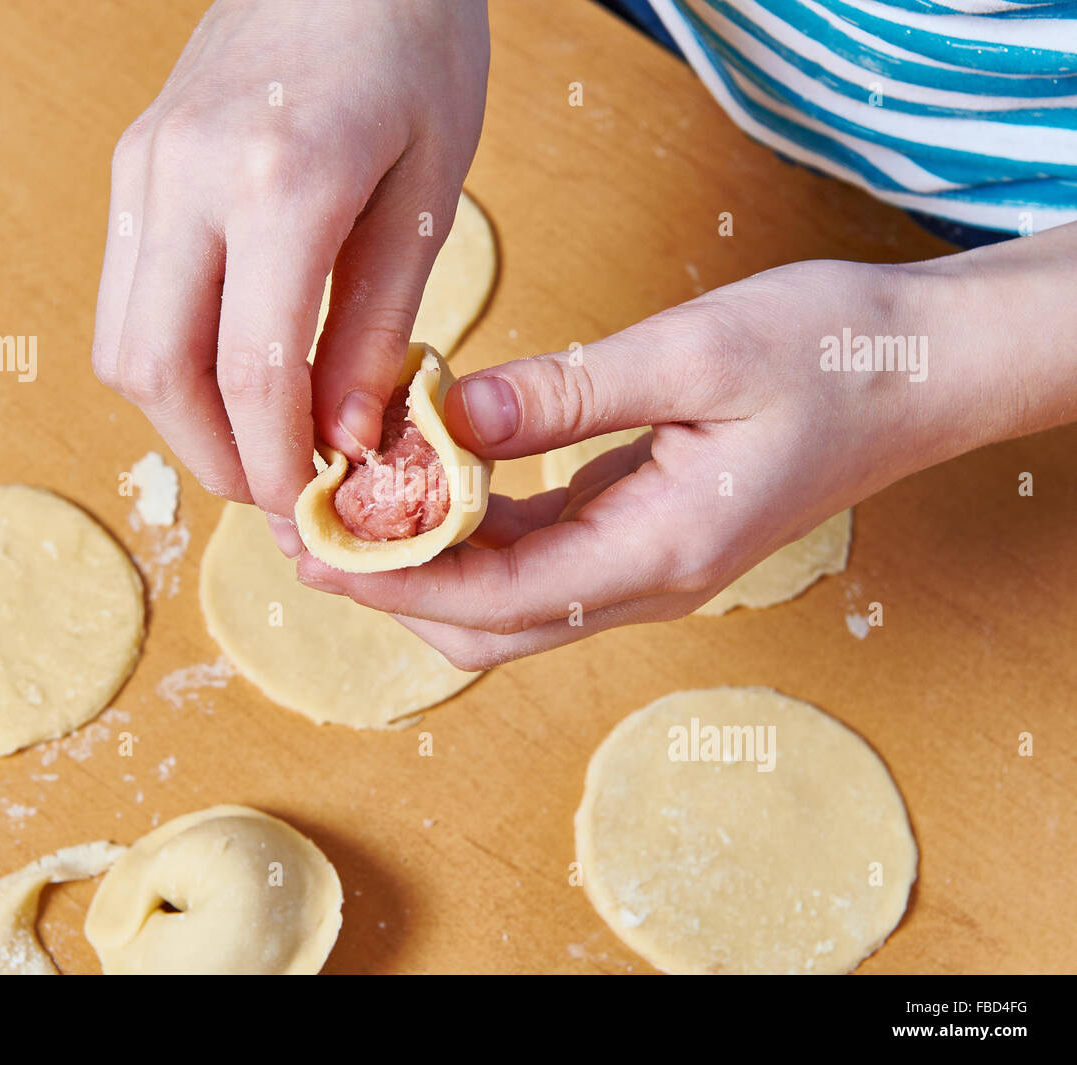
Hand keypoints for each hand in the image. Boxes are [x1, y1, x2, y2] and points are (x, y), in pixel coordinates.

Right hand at [91, 0, 488, 551]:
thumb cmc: (416, 52)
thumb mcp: (427, 197)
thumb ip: (379, 326)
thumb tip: (345, 438)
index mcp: (277, 183)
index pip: (249, 373)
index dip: (277, 463)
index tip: (313, 505)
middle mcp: (183, 176)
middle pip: (156, 372)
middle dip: (215, 456)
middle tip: (279, 488)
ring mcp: (143, 166)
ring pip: (123, 344)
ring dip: (182, 416)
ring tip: (259, 441)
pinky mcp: (132, 163)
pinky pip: (126, 295)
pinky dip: (171, 358)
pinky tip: (231, 372)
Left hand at [296, 241, 1076, 668]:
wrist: (916, 372)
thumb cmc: (829, 354)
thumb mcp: (696, 355)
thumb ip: (568, 394)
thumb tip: (448, 416)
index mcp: (662, 551)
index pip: (496, 597)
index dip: (394, 578)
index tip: (312, 540)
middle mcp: (647, 581)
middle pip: (488, 627)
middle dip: (391, 589)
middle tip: (307, 530)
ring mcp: (646, 567)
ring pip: (507, 603)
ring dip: (425, 566)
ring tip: (348, 509)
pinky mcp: (644, 537)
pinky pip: (538, 560)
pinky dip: (473, 534)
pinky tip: (432, 484)